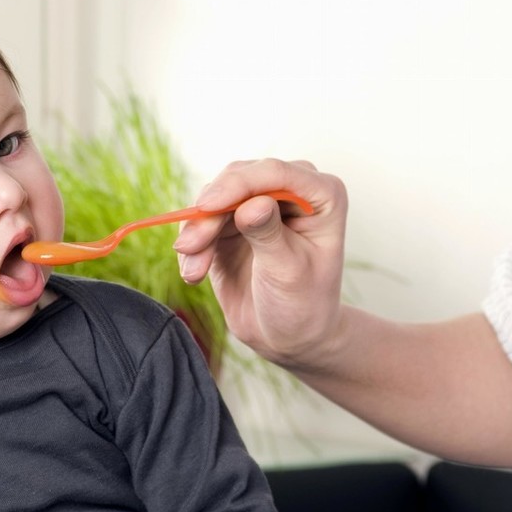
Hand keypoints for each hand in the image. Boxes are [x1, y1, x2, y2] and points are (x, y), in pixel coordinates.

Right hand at [174, 158, 347, 367]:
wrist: (288, 338)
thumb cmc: (303, 305)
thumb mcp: (288, 272)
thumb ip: (269, 235)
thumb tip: (251, 205)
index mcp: (321, 195)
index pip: (275, 173)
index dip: (239, 184)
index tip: (208, 206)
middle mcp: (291, 191)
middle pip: (239, 178)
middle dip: (210, 212)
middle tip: (190, 247)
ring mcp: (259, 204)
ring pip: (214, 198)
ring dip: (197, 232)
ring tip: (194, 271)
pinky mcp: (231, 222)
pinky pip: (201, 219)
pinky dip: (192, 244)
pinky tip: (193, 272)